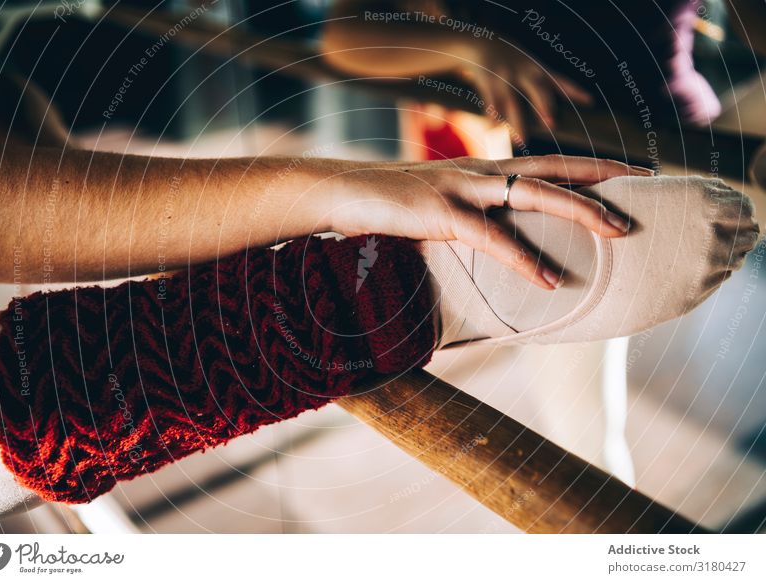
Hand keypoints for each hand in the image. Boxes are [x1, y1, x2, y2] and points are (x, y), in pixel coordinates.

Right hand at [328, 155, 653, 289]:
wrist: (340, 190)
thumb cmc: (388, 203)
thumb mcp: (436, 204)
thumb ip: (468, 216)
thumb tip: (491, 241)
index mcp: (480, 169)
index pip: (544, 161)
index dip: (586, 165)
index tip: (627, 170)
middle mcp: (477, 170)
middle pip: (551, 168)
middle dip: (601, 177)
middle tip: (646, 185)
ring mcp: (459, 188)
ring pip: (532, 193)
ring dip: (579, 209)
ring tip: (618, 230)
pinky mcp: (438, 213)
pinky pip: (490, 236)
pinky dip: (522, 258)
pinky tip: (549, 278)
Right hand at [459, 43, 593, 142]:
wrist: (483, 42)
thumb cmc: (511, 60)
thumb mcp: (530, 65)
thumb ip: (543, 84)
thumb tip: (555, 112)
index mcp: (538, 70)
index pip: (560, 81)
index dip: (574, 91)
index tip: (589, 101)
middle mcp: (524, 73)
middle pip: (537, 91)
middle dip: (545, 107)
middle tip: (552, 124)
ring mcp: (506, 78)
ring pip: (513, 102)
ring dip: (517, 122)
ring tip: (522, 141)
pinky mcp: (489, 83)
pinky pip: (491, 103)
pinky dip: (492, 118)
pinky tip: (492, 131)